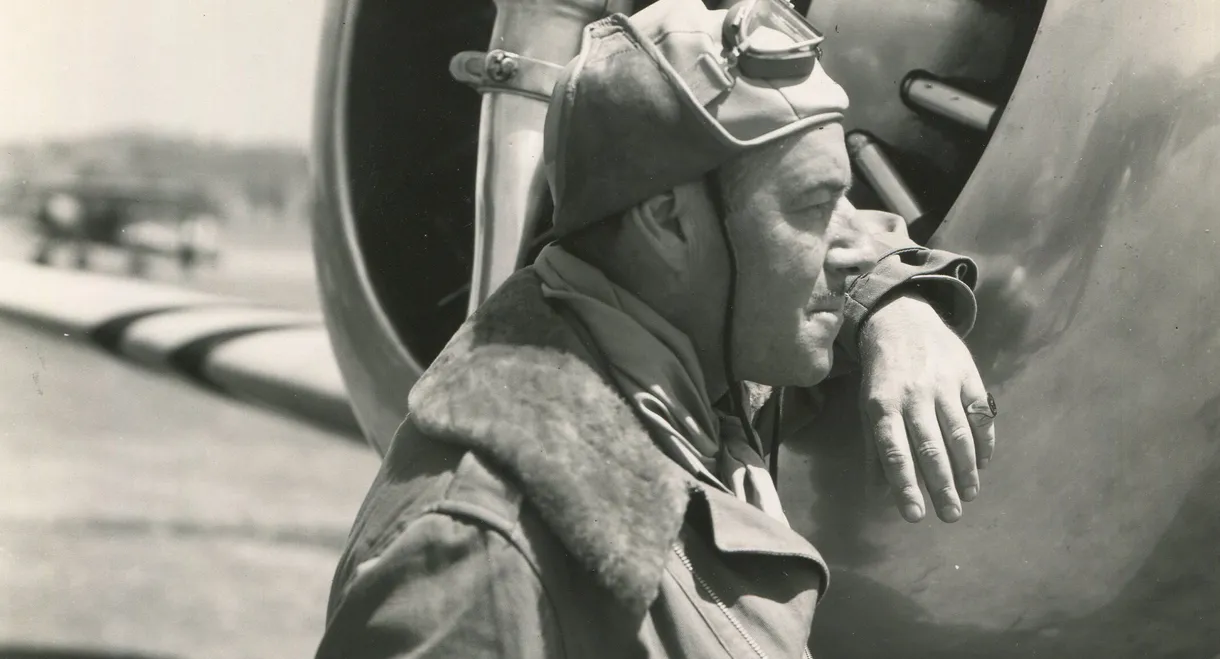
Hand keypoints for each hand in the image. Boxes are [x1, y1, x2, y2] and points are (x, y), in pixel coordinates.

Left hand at [858, 292, 995, 522]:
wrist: (902, 319)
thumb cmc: (882, 375)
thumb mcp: (868, 407)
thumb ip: (875, 450)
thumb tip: (878, 496)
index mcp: (883, 406)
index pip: (894, 453)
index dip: (904, 485)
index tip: (916, 516)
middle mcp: (913, 395)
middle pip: (930, 447)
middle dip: (942, 485)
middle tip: (951, 516)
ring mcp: (943, 383)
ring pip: (958, 433)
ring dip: (967, 468)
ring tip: (970, 495)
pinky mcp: (967, 374)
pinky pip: (980, 413)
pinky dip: (984, 440)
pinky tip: (984, 464)